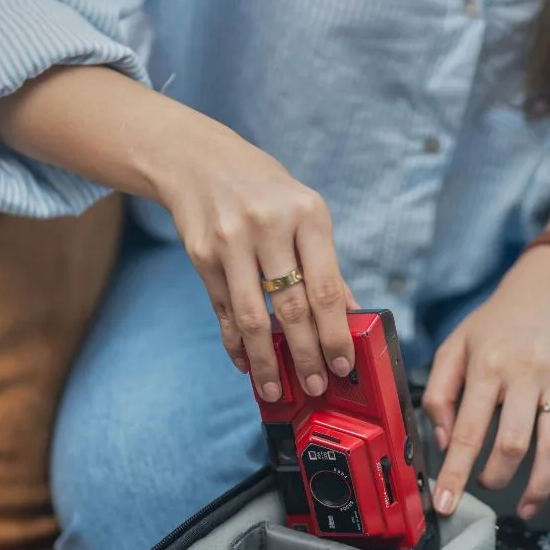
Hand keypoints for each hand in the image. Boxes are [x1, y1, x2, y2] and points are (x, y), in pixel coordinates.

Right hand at [154, 128, 354, 400]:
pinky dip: (235, 342)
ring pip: (252, 318)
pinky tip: (247, 362)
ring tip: (275, 389)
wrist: (198, 160)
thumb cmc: (264, 191)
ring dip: (266, 361)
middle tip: (314, 386)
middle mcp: (269, 226)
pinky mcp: (202, 255)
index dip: (335, 334)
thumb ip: (326, 265)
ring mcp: (231, 241)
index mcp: (307, 214)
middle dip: (305, 355)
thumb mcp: (305, 213)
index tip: (343, 365)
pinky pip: (224, 311)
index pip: (326, 287)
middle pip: (291, 308)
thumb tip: (350, 318)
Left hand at [422, 249, 549, 520]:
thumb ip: (439, 393)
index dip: (456, 474)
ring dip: (540, 485)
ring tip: (526, 506)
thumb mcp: (454, 346)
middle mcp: (526, 373)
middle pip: (513, 444)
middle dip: (497, 479)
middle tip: (486, 487)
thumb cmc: (497, 323)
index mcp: (487, 365)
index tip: (447, 505)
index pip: (468, 432)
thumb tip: (444, 442)